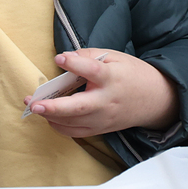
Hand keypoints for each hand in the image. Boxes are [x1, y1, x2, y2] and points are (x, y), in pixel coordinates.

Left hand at [26, 49, 177, 138]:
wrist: (155, 100)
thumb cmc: (132, 74)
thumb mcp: (115, 57)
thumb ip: (89, 56)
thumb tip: (66, 57)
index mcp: (112, 78)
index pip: (93, 71)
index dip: (75, 65)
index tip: (59, 58)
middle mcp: (106, 102)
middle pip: (79, 107)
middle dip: (54, 107)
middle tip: (35, 104)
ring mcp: (103, 119)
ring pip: (73, 123)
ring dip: (51, 117)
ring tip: (32, 106)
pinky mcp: (101, 130)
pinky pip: (76, 133)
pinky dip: (60, 126)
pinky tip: (49, 116)